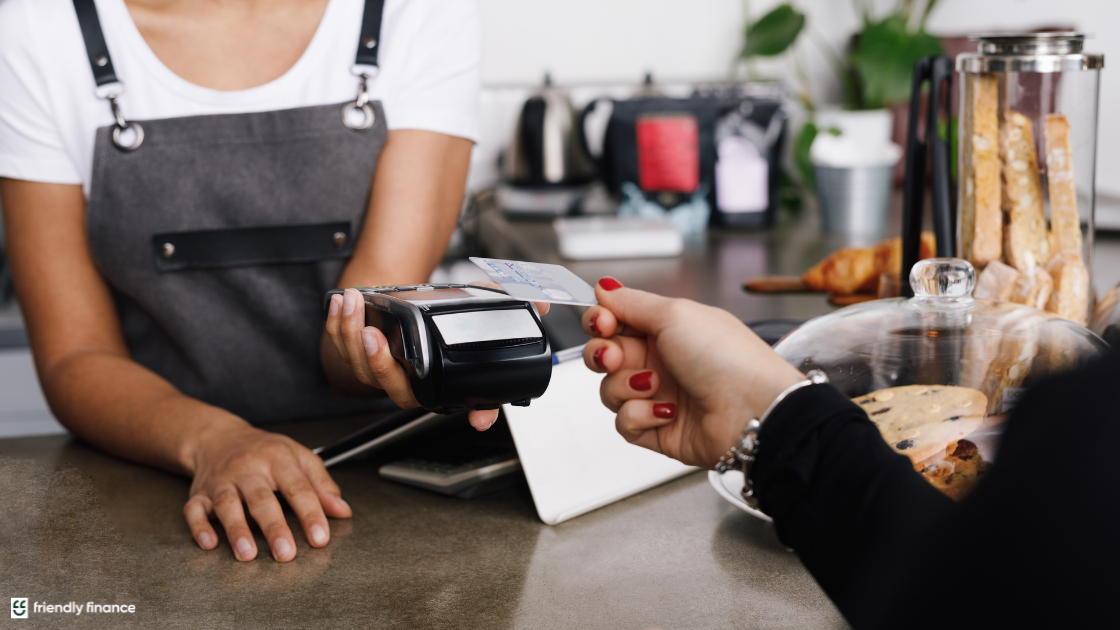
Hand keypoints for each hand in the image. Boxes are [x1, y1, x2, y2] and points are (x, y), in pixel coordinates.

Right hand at [183, 424, 350, 561]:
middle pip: (261, 499)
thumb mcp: (299, 457)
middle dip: (274, 528)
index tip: (320, 538)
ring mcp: (221, 481)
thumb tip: (343, 511)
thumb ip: (322, 484)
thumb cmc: (265, 450)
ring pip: (227, 504)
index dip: (310, 514)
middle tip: (286, 553)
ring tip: (248, 554)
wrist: (219, 437)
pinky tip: (209, 543)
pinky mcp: (199, 493)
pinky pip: (194, 509)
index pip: (298, 487)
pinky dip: (199, 526)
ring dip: (236, 530)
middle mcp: (248, 469)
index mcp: (277, 459)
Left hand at [324, 282, 548, 430]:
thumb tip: (542, 306)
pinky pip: (340, 348)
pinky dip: (336, 326)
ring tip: (353, 303)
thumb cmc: (434, 318)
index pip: (463, 404)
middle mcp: (410, 385)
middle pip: (392, 385)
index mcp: (440, 383)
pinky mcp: (354, 358)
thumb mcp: (472, 309)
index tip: (480, 418)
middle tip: (374, 336)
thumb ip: (504, 304)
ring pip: (359, 366)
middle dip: (378, 362)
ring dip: (350, 335)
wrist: (400, 311)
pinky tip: (341, 304)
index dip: (477, 412)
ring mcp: (380, 375)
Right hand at [581, 278, 804, 467]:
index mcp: (666, 328)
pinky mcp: (657, 428)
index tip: (602, 322)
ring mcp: (658, 395)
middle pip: (605, 354)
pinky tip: (667, 412)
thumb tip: (604, 287)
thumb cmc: (727, 358)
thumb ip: (631, 302)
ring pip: (610, 389)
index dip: (600, 320)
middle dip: (602, 354)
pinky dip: (640, 416)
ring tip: (655, 385)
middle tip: (614, 356)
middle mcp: (660, 359)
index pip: (615, 320)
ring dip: (626, 386)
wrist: (753, 411)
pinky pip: (624, 422)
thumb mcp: (675, 314)